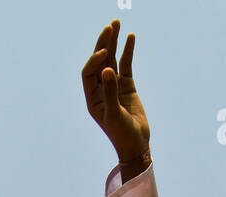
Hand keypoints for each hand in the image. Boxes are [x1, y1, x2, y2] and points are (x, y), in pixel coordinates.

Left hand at [82, 20, 149, 162]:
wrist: (136, 144)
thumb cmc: (122, 134)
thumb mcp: (115, 114)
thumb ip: (111, 92)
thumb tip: (107, 69)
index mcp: (92, 98)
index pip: (89, 72)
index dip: (94, 60)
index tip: (105, 52)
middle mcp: (101, 90)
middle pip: (99, 61)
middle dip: (103, 43)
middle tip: (110, 27)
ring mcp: (114, 86)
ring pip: (112, 59)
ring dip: (114, 42)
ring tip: (116, 24)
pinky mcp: (127, 85)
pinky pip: (126, 64)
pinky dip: (128, 51)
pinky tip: (130, 37)